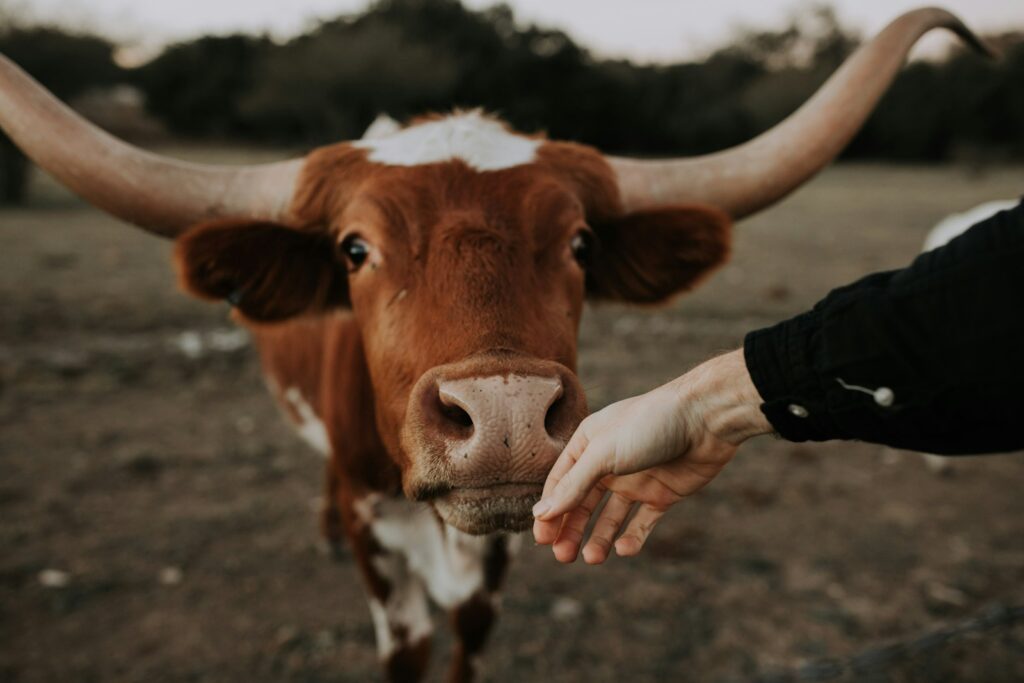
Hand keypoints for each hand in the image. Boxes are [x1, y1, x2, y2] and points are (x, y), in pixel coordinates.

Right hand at [532, 349, 770, 563]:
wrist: (706, 420)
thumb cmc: (650, 425)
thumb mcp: (603, 454)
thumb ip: (573, 485)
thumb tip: (541, 513)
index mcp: (589, 444)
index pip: (560, 482)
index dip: (550, 510)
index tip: (542, 538)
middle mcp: (609, 463)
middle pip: (582, 503)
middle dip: (571, 530)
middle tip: (563, 557)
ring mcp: (636, 479)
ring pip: (610, 517)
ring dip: (599, 538)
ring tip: (592, 558)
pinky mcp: (662, 494)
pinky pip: (642, 522)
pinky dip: (632, 537)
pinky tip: (625, 549)